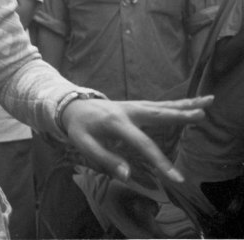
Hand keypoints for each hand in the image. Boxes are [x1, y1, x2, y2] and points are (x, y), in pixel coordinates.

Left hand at [61, 96, 212, 183]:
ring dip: (186, 104)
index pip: (142, 144)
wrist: (73, 106)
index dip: (160, 162)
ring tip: (208, 101)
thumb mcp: (84, 145)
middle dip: (180, 116)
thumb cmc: (80, 129)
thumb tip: (127, 176)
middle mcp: (129, 111)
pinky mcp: (139, 105)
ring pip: (164, 105)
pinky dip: (179, 102)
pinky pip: (162, 104)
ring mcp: (135, 105)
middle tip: (201, 115)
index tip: (176, 179)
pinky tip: (195, 101)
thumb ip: (106, 159)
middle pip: (158, 114)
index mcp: (116, 123)